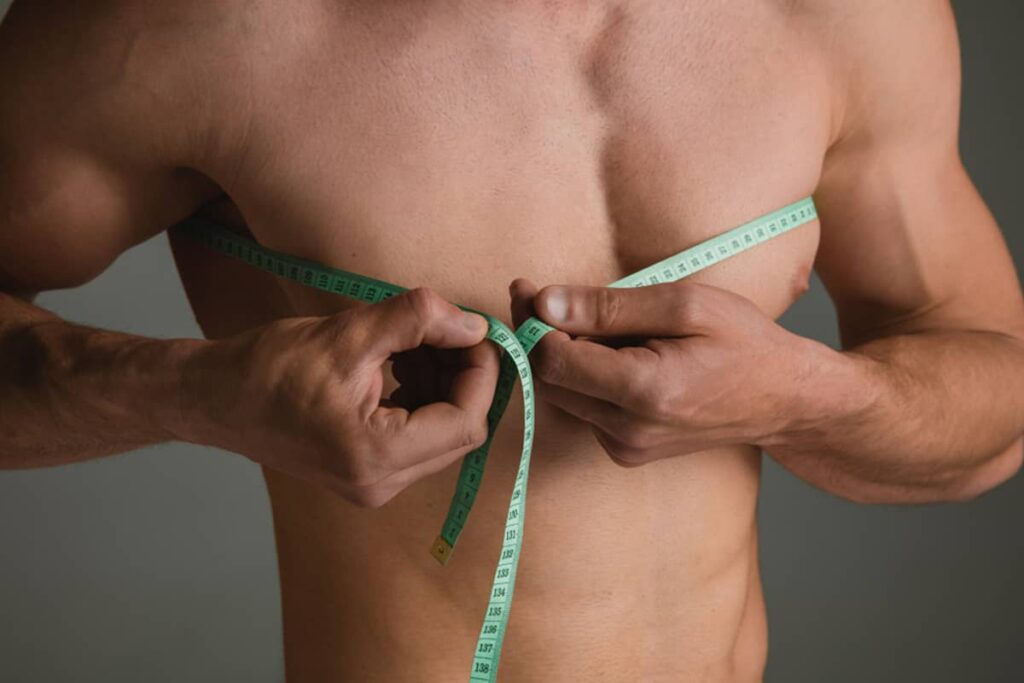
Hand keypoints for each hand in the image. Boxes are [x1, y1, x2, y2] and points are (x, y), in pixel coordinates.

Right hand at [183, 288, 498, 506]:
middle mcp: (380, 483)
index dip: (481, 373)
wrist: (213, 398)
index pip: (466, 421)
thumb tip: (475, 326)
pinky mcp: (365, 471)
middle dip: (461, 374)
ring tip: (413, 338)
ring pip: (440, 430)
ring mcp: (373, 483)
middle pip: (459, 430)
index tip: (475, 331)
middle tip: (448, 327)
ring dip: (441, 380)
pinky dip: (419, 393)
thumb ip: (418, 322)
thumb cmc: (268, 368)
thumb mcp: (349, 333)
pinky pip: (415, 433)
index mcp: (377, 457)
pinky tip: (399, 358)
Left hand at [510, 278, 814, 465]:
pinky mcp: (627, 452)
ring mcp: (626, 447)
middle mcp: (627, 430)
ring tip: (588, 320)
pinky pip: (584, 408)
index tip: (526, 287)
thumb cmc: (743, 342)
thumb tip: (545, 303)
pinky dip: (584, 377)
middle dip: (539, 336)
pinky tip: (613, 354)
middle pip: (549, 381)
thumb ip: (609, 306)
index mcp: (643, 391)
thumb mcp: (684, 304)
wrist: (783, 400)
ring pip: (562, 396)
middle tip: (541, 295)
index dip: (531, 322)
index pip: (553, 360)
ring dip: (561, 356)